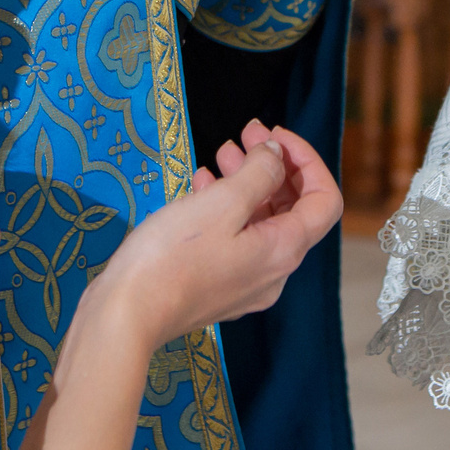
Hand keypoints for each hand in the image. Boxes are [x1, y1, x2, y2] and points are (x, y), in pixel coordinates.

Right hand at [91, 120, 341, 346]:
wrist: (124, 316)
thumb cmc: (174, 255)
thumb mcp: (222, 203)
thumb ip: (259, 173)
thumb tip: (276, 155)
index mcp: (284, 251)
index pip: (326, 200)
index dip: (308, 160)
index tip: (275, 135)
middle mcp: (274, 272)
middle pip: (293, 209)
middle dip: (274, 166)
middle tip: (244, 134)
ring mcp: (246, 283)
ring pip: (261, 222)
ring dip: (248, 181)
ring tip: (221, 151)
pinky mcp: (217, 286)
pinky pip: (237, 238)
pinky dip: (227, 206)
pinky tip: (201, 184)